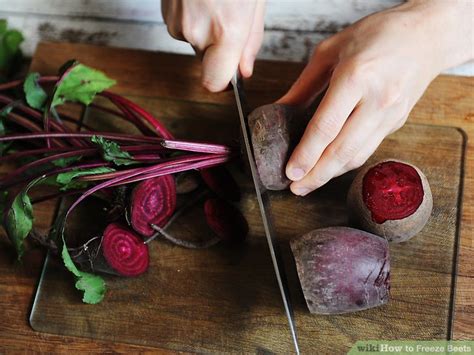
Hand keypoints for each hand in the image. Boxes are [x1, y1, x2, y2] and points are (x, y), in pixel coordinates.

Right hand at [162, 0, 264, 91]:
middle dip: (219, 49)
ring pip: (195, 43)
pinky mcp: (166, 13)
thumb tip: (244, 71)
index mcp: (226, 30)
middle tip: (230, 21)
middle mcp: (197, 31)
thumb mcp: (255, 1)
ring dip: (206, 31)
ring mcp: (177, 22)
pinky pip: (184, 28)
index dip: (223, 83)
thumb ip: (251, 41)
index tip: (231, 77)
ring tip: (215, 4)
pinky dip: (193, 18)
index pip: (215, 83)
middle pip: (207, 62)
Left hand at [278, 0, 472, 195]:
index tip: (290, 172)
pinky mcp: (398, 122)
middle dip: (316, 175)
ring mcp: (391, 114)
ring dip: (331, 174)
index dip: (306, 154)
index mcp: (356, 76)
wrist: (426, 35)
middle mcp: (377, 100)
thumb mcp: (330, 51)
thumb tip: (279, 109)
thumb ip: (304, 86)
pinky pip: (368, 148)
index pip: (326, 127)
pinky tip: (331, 167)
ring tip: (308, 183)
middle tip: (295, 189)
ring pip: (358, 155)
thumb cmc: (375, 35)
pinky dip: (347, 162)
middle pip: (342, 150)